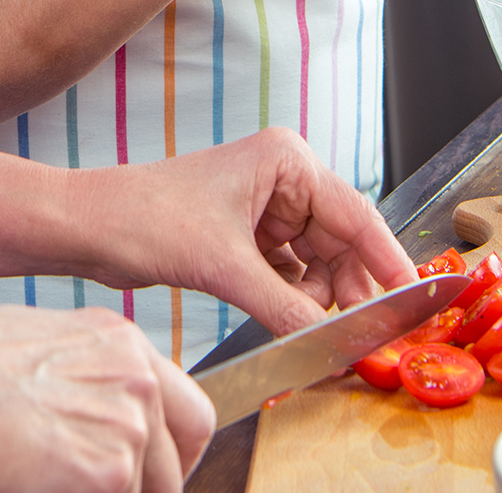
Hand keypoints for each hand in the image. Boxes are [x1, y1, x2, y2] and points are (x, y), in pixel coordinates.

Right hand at [0, 305, 212, 492]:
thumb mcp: (33, 346)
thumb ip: (81, 375)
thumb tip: (86, 415)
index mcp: (118, 340)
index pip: (187, 405)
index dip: (177, 447)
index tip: (159, 470)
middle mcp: (137, 377)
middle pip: (187, 449)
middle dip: (162, 479)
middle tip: (119, 487)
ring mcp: (131, 425)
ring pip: (152, 486)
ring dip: (116, 490)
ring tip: (55, 480)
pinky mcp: (112, 473)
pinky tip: (43, 485)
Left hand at [65, 128, 417, 335]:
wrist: (89, 228)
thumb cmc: (145, 218)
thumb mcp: (224, 267)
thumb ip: (286, 308)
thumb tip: (332, 343)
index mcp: (286, 160)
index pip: (356, 214)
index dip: (387, 261)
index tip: (412, 299)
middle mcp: (283, 179)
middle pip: (341, 244)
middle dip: (348, 291)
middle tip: (363, 337)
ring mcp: (266, 210)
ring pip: (318, 266)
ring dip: (318, 302)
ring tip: (313, 334)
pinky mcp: (248, 239)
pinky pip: (291, 276)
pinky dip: (294, 302)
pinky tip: (293, 325)